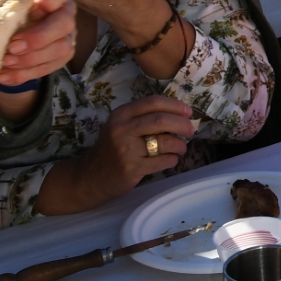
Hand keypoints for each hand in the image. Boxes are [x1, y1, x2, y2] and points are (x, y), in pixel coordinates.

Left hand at [0, 0, 82, 84]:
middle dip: (39, 37)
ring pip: (62, 48)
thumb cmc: (5, 8)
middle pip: (66, 22)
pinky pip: (49, 68)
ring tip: (5, 61)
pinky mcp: (60, 57)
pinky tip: (3, 74)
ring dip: (31, 58)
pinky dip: (24, 73)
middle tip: (12, 46)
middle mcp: (64, 11)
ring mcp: (66, 35)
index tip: (37, 6)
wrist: (7, 30)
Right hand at [78, 95, 195, 198]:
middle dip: (182, 124)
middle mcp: (121, 129)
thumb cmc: (112, 150)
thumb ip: (143, 118)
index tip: (188, 112)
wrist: (89, 178)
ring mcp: (125, 150)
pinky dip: (172, 159)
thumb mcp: (121, 127)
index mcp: (120, 115)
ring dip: (179, 145)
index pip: (153, 102)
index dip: (175, 105)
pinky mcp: (131, 169)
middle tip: (191, 130)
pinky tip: (171, 159)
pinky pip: (162, 161)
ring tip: (181, 148)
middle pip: (161, 120)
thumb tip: (180, 114)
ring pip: (164, 142)